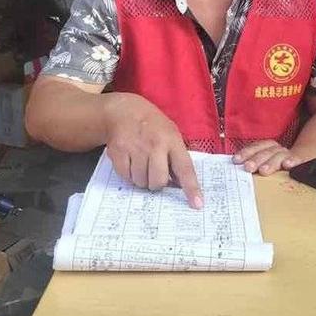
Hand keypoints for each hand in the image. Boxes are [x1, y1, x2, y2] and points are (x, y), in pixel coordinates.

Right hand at [104, 94, 202, 208]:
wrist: (123, 111)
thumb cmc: (152, 126)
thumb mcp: (171, 133)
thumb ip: (176, 157)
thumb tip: (179, 185)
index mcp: (172, 140)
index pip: (185, 168)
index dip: (191, 188)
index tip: (197, 204)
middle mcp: (155, 144)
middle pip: (159, 181)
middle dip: (157, 183)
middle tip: (154, 173)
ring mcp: (135, 148)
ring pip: (141, 182)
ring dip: (142, 179)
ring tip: (141, 164)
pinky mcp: (118, 152)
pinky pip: (125, 177)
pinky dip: (128, 174)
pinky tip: (130, 161)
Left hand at [233, 140, 301, 175]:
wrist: (297, 162)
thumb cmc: (275, 165)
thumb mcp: (264, 164)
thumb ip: (252, 165)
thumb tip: (235, 169)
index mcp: (267, 147)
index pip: (255, 147)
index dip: (245, 152)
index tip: (236, 160)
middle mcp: (276, 149)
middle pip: (265, 152)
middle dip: (256, 160)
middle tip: (248, 167)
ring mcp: (287, 155)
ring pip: (278, 156)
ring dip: (271, 163)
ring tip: (263, 171)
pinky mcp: (299, 160)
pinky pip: (296, 159)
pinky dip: (292, 161)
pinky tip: (287, 165)